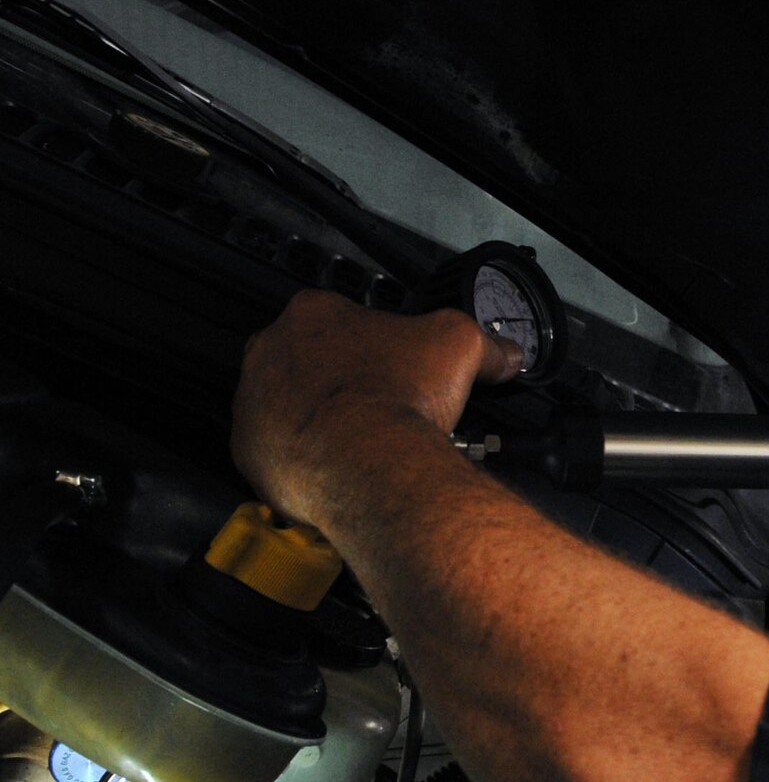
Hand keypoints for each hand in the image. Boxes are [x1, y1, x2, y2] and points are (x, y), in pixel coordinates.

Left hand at [233, 290, 520, 525]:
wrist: (367, 464)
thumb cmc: (396, 400)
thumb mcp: (461, 346)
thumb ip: (484, 343)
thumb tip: (505, 353)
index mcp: (315, 313)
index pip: (346, 319)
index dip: (379, 346)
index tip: (400, 368)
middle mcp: (272, 350)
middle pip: (312, 362)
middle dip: (346, 383)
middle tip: (384, 407)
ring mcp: (254, 401)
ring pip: (291, 407)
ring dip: (322, 421)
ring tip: (364, 443)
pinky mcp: (249, 449)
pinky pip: (277, 452)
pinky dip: (305, 461)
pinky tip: (340, 469)